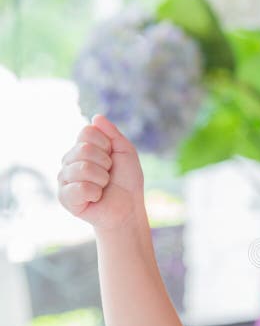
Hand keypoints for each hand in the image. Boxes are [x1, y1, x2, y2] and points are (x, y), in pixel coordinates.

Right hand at [57, 115, 144, 230]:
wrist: (128, 208)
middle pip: (84, 149)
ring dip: (102, 179)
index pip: (87, 131)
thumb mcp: (126, 153)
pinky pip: (80, 187)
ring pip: (83, 168)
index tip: (112, 158)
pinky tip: (95, 198)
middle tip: (108, 175)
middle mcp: (69, 160)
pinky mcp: (64, 197)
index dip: (106, 145)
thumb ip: (113, 134)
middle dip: (105, 163)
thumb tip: (96, 117)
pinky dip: (95, 193)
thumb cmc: (126, 182)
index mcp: (81, 148)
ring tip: (102, 187)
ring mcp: (64, 178)